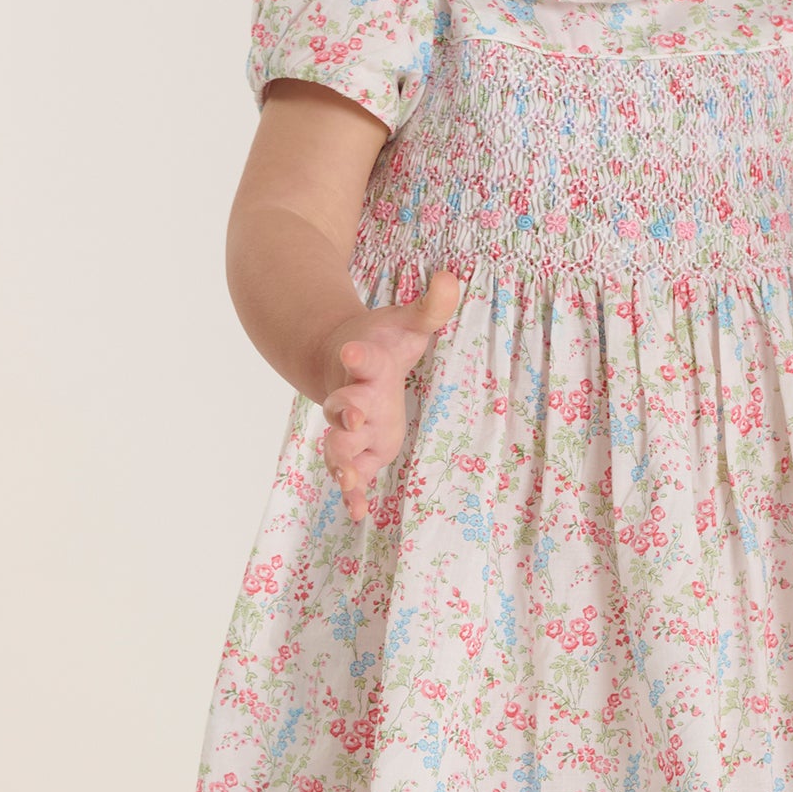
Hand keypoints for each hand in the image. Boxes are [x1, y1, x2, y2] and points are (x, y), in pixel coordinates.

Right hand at [318, 270, 462, 520]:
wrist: (338, 359)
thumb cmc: (382, 342)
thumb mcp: (407, 321)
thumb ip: (430, 306)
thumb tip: (453, 278)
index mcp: (366, 365)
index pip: (362, 359)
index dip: (358, 357)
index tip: (353, 351)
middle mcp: (353, 397)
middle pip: (344, 408)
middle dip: (346, 413)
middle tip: (352, 418)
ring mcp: (351, 428)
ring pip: (340, 445)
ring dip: (342, 459)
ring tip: (347, 477)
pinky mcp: (356, 451)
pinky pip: (350, 474)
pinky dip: (351, 493)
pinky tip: (357, 513)